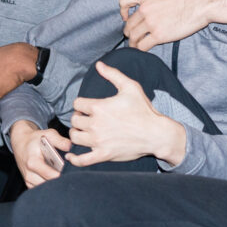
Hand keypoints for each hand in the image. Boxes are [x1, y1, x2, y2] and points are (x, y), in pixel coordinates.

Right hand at [10, 121, 70, 187]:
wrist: (20, 142)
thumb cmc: (35, 139)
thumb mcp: (48, 134)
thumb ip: (60, 140)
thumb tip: (70, 147)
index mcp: (33, 162)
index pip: (50, 175)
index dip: (63, 175)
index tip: (71, 172)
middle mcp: (29, 174)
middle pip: (49, 184)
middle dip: (60, 181)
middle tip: (70, 174)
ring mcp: (28, 180)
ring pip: (46, 189)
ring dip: (55, 184)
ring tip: (63, 175)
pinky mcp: (29, 184)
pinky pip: (42, 189)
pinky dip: (50, 186)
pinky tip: (55, 177)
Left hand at [67, 60, 183, 166]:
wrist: (156, 134)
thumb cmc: (144, 110)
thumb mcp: (130, 87)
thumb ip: (113, 74)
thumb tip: (99, 65)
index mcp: (99, 107)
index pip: (77, 104)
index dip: (81, 104)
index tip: (87, 107)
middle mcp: (95, 124)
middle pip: (74, 120)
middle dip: (79, 118)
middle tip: (87, 119)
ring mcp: (98, 141)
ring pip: (75, 137)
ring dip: (76, 134)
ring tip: (83, 132)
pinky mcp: (103, 155)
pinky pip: (82, 160)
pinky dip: (74, 159)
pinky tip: (71, 155)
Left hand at [120, 0, 226, 49]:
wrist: (202, 3)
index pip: (124, 2)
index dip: (122, 11)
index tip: (125, 17)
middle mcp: (145, 9)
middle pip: (128, 23)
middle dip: (128, 30)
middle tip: (132, 35)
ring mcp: (151, 23)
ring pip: (133, 36)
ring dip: (133, 42)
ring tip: (136, 45)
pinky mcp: (159, 35)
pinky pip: (143, 45)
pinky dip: (140, 48)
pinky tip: (143, 49)